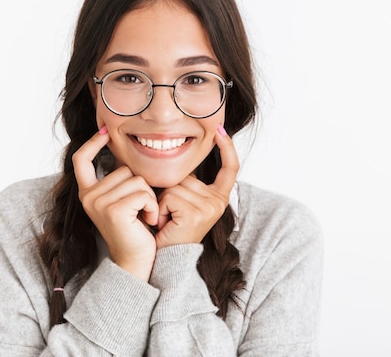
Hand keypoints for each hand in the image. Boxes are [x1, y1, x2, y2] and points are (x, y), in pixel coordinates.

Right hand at [72, 127, 158, 280]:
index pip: (80, 160)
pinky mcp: (114, 210)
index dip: (91, 143)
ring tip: (143, 216)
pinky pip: (142, 193)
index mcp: (87, 192)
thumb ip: (118, 179)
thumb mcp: (121, 200)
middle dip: (141, 186)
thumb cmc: (134, 230)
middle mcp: (88, 196)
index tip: (104, 131)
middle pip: (123, 169)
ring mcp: (98, 203)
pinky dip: (151, 206)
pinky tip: (148, 221)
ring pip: (136, 179)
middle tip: (140, 210)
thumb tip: (124, 149)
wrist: (135, 261)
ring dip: (148, 197)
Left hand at [154, 125, 238, 248]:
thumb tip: (177, 155)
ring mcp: (209, 207)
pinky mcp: (195, 213)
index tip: (220, 130)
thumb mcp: (184, 202)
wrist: (168, 261)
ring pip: (174, 185)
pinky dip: (160, 208)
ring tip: (167, 221)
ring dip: (162, 202)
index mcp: (219, 198)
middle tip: (171, 216)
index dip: (227, 148)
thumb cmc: (172, 232)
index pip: (230, 168)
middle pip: (186, 175)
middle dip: (170, 191)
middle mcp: (219, 202)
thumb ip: (186, 183)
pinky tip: (165, 224)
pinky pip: (168, 196)